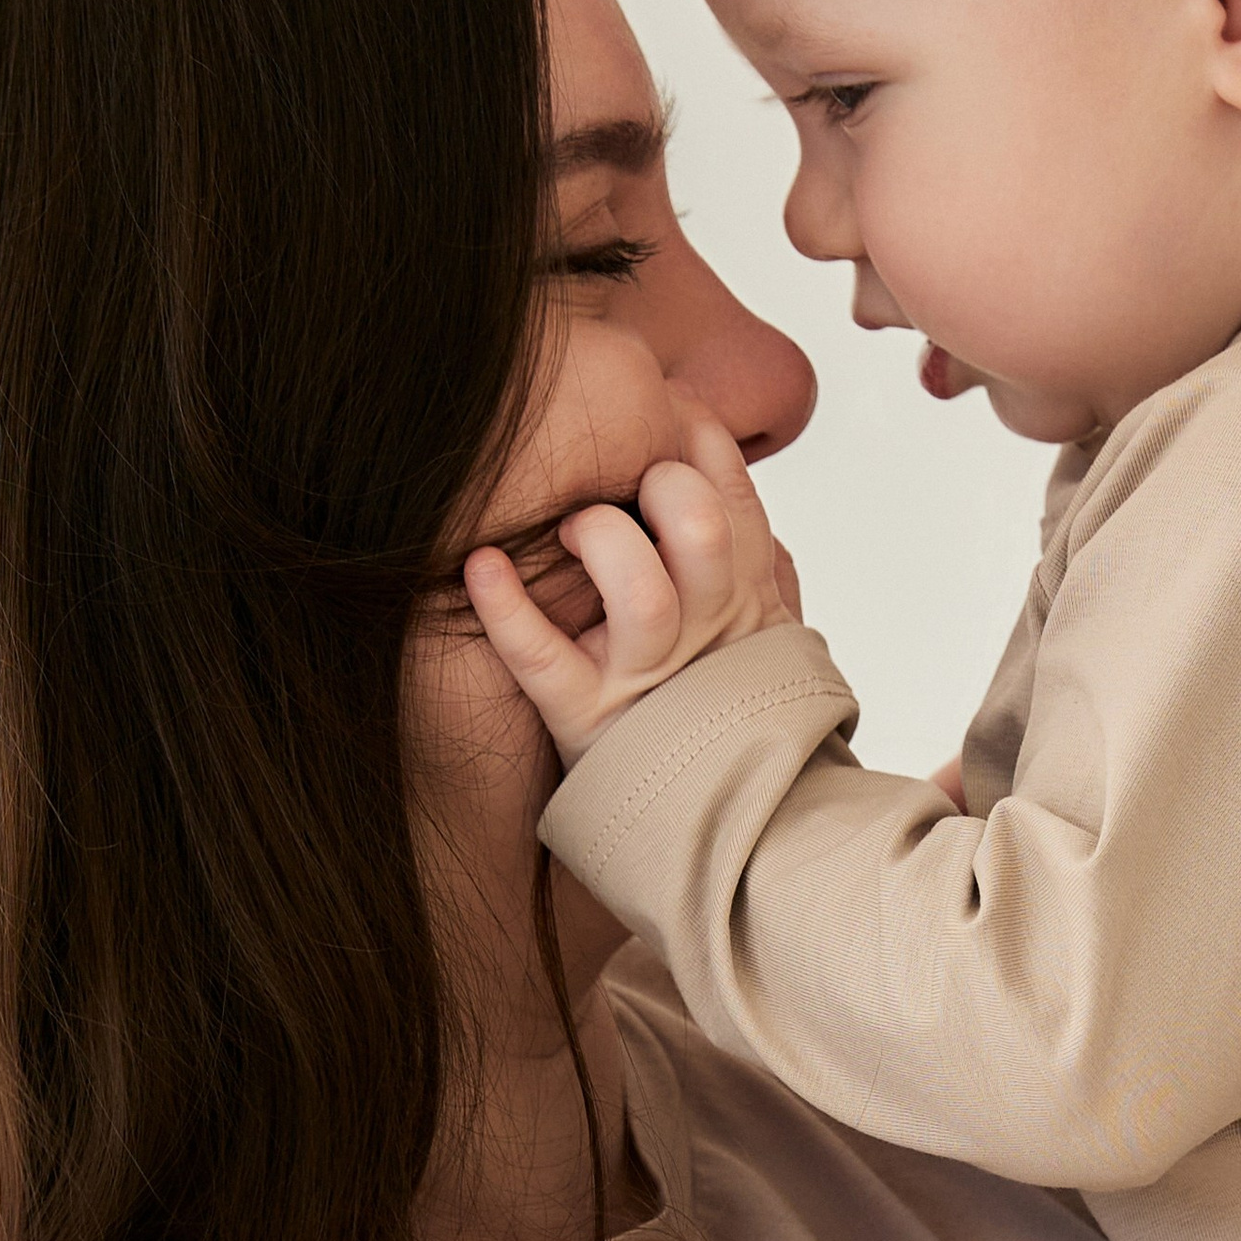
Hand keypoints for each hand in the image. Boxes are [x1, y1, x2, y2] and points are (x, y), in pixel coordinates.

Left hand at [462, 395, 799, 768]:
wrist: (714, 824)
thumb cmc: (717, 715)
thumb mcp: (759, 635)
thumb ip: (754, 560)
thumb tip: (732, 484)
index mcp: (745, 603)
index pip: (734, 497)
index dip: (698, 441)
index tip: (667, 415)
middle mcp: (703, 634)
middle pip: (700, 529)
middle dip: (659, 485)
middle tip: (624, 488)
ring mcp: (644, 678)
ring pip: (640, 591)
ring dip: (598, 538)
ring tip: (568, 531)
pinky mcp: (584, 718)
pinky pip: (543, 659)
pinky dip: (507, 609)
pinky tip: (481, 568)